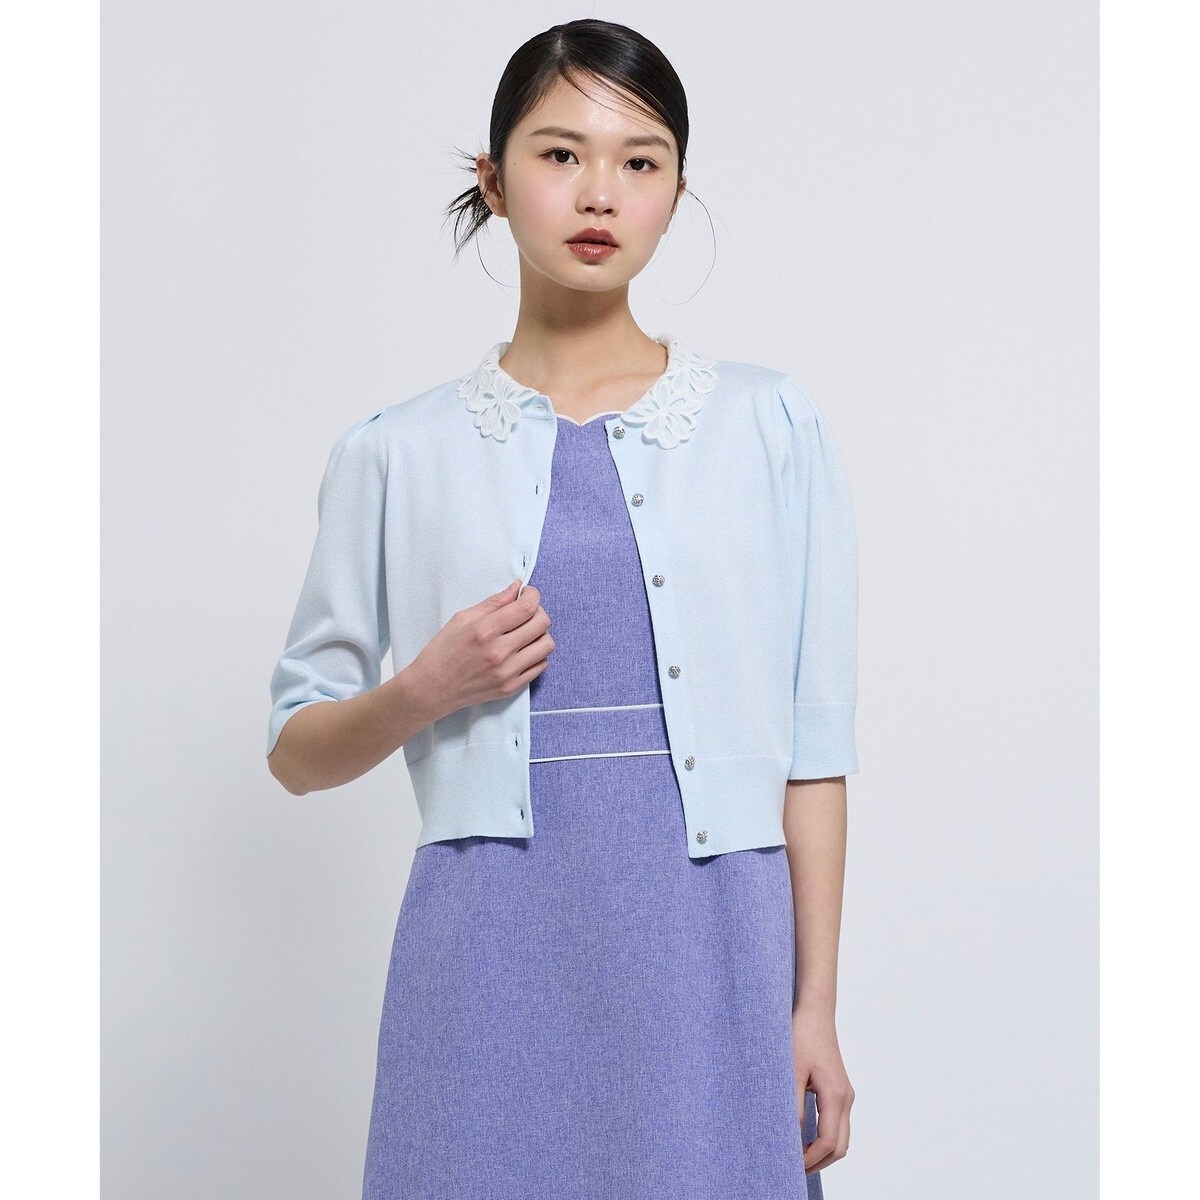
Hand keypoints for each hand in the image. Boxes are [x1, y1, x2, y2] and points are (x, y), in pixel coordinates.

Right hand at [405, 579, 554, 721]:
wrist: (433, 689)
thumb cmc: (443, 652)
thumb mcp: (462, 619)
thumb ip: (493, 602)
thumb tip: (516, 588)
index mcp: (486, 631)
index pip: (526, 608)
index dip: (533, 596)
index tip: (528, 593)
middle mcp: (500, 652)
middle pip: (542, 624)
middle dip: (539, 611)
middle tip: (527, 610)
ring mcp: (508, 672)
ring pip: (547, 645)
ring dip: (540, 633)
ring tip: (526, 631)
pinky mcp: (512, 687)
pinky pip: (541, 666)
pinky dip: (537, 653)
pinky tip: (523, 649)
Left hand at [792, 1006, 854, 1174]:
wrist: (815, 1012)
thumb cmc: (802, 1036)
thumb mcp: (791, 1071)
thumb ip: (791, 1107)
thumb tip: (789, 1138)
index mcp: (836, 1096)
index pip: (828, 1143)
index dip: (809, 1159)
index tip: (789, 1166)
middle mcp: (846, 1098)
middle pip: (840, 1147)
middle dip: (818, 1162)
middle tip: (793, 1169)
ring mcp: (845, 1094)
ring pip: (841, 1137)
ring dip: (823, 1152)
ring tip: (797, 1157)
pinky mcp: (840, 1089)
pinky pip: (838, 1124)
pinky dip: (825, 1138)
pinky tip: (804, 1137)